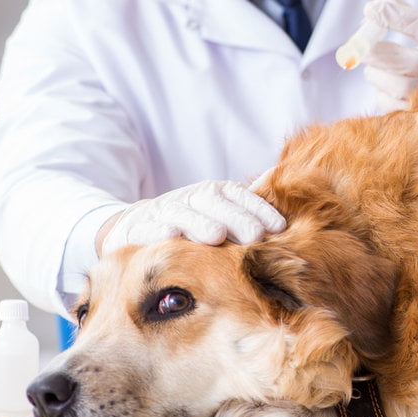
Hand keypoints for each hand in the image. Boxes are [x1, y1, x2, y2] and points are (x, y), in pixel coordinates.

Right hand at [98, 180, 285, 255]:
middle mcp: (190, 197)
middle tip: (253, 236)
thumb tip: (280, 180)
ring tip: (215, 236)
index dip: (258, 208)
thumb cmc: (192, 224)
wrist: (137, 225)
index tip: (277, 227)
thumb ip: (249, 206)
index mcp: (214, 193)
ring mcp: (163, 211)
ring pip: (182, 213)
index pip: (238, 194)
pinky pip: (146, 227)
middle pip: (213, 201)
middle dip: (235, 217)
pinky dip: (157, 230)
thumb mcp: (222, 214)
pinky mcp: (137, 227)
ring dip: (199, 223)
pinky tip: (170, 235)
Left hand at [361, 0, 417, 109]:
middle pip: (396, 60)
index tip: (371, 9)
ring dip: (378, 75)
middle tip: (367, 49)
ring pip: (388, 84)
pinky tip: (392, 91)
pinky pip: (390, 105)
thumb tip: (377, 3)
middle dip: (375, 52)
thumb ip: (412, 19)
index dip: (391, 15)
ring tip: (382, 71)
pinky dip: (384, 95)